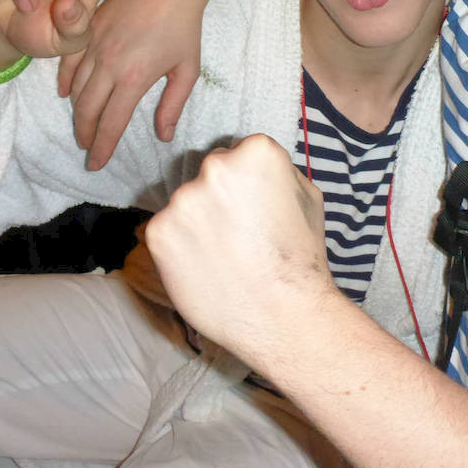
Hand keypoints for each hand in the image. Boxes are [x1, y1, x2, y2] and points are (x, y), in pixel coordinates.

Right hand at [56, 0, 209, 167]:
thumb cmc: (185, 27)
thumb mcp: (187, 70)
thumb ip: (172, 105)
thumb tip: (163, 136)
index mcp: (133, 78)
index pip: (111, 123)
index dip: (103, 147)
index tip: (96, 164)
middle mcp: (108, 63)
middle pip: (87, 109)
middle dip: (85, 134)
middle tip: (88, 148)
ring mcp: (94, 43)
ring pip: (76, 88)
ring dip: (77, 111)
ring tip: (83, 126)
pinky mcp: (88, 27)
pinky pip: (68, 61)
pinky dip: (64, 81)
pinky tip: (66, 94)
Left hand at [143, 134, 331, 364]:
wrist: (283, 315)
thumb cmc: (301, 259)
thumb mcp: (309, 199)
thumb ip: (280, 175)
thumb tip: (258, 172)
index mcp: (256, 152)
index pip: (240, 156)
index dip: (250, 186)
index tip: (258, 211)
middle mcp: (215, 166)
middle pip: (210, 176)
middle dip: (220, 200)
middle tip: (240, 236)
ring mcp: (183, 199)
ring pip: (187, 205)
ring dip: (198, 224)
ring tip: (224, 257)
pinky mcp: (159, 231)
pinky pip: (166, 232)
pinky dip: (180, 249)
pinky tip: (205, 268)